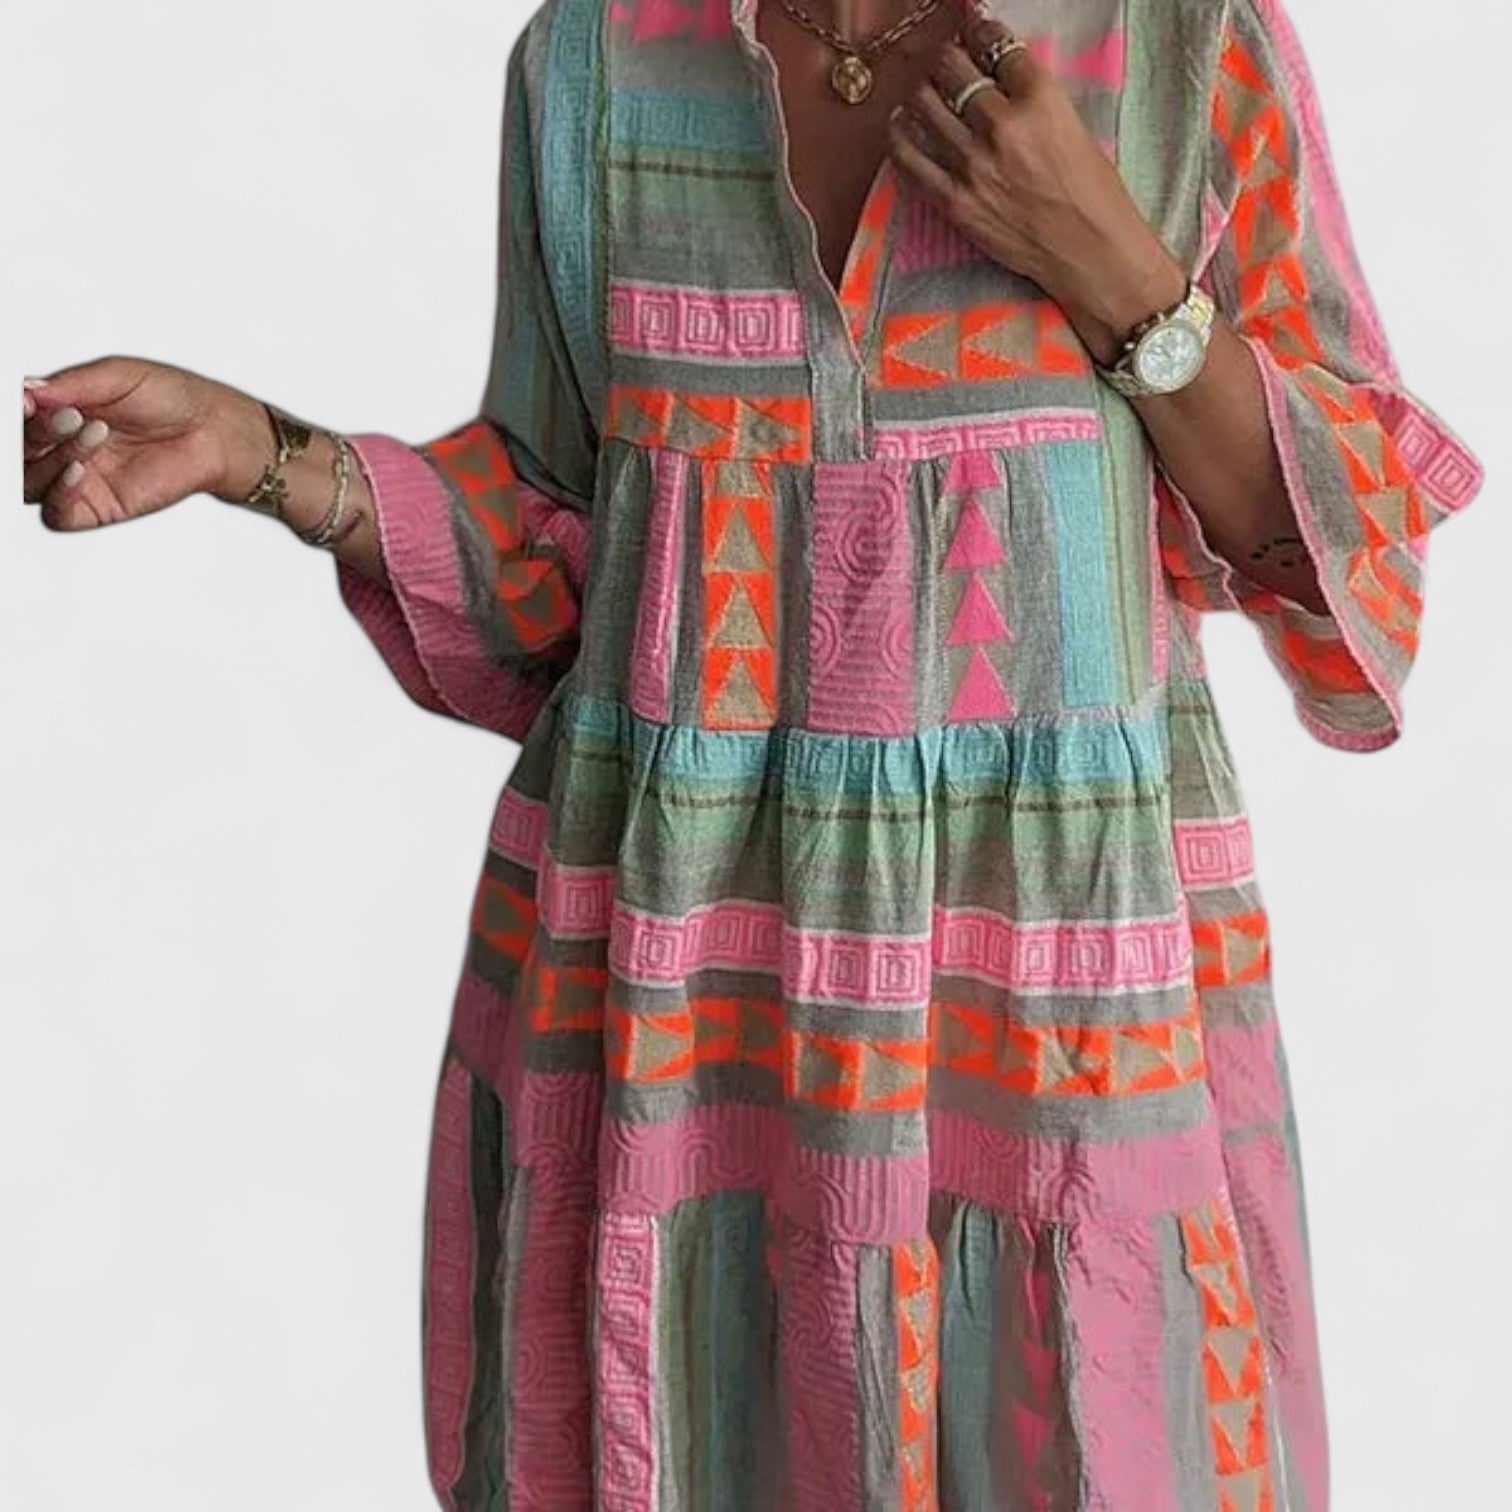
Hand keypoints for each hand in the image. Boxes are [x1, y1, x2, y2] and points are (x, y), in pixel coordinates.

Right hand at [20, 356, 270, 530]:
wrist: (212, 429)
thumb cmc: (170, 398)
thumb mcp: (116, 376)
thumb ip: (69, 384)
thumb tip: (26, 390)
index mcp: (59, 412)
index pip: (18, 419)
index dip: (17, 413)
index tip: (25, 401)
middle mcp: (61, 447)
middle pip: (18, 451)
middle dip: (34, 432)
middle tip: (67, 415)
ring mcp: (77, 479)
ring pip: (29, 482)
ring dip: (53, 456)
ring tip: (92, 430)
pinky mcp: (96, 507)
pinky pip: (56, 513)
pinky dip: (57, 493)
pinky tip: (78, 470)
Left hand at [884, 15, 1188, 364]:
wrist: (1091, 254)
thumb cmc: (1094, 195)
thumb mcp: (1074, 127)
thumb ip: (1034, 99)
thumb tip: (998, 74)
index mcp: (1041, 100)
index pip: (997, 46)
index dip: (980, 31)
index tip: (973, 28)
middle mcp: (1003, 127)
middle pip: (953, 68)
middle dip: (947, 57)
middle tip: (947, 61)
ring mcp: (975, 166)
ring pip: (925, 105)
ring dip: (921, 91)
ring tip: (924, 92)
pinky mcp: (956, 202)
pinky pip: (910, 160)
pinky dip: (900, 136)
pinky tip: (900, 125)